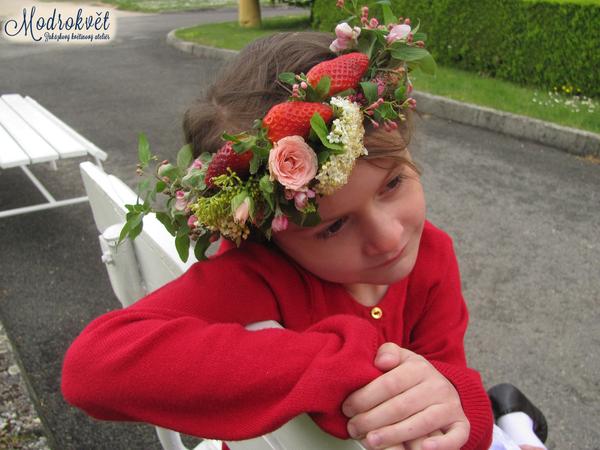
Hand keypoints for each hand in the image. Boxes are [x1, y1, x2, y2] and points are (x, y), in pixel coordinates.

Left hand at [342, 343, 469, 449]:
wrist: (444, 386)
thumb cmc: (412, 376)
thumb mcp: (401, 358)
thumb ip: (388, 353)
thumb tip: (380, 361)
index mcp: (419, 368)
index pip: (389, 384)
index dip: (365, 397)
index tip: (347, 408)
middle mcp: (437, 386)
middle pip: (401, 406)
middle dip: (372, 420)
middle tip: (353, 428)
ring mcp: (450, 406)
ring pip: (421, 423)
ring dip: (393, 435)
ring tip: (371, 441)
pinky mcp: (462, 425)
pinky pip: (455, 437)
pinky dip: (440, 446)